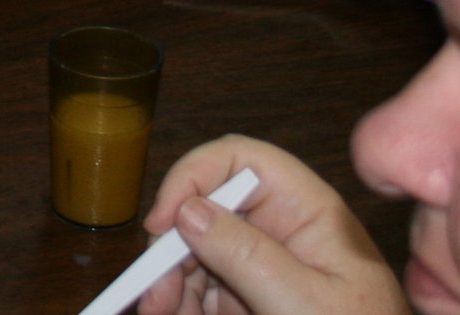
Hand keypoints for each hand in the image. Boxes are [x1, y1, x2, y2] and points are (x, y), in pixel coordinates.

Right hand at [136, 137, 404, 314]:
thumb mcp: (305, 303)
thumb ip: (248, 255)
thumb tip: (189, 210)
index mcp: (306, 210)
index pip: (241, 160)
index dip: (194, 176)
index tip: (162, 221)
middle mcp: (279, 230)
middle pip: (205, 210)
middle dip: (171, 247)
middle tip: (153, 294)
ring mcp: (261, 267)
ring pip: (193, 254)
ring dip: (167, 283)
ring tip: (156, 313)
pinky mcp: (248, 300)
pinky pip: (200, 290)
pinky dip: (179, 303)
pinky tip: (171, 314)